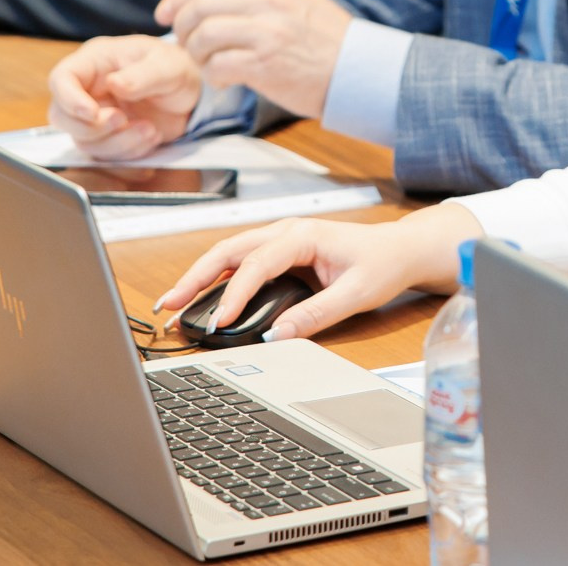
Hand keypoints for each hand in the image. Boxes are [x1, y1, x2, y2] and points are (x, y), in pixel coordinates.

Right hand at [47, 35, 202, 158]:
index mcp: (94, 62)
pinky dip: (129, 153)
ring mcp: (96, 116)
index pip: (62, 79)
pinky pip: (106, 156)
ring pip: (85, 141)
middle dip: (92, 127)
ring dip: (117, 142)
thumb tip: (114, 84)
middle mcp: (88, 90)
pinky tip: (152, 138)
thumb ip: (142, 75)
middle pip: (62, 117)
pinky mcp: (109, 138)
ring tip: (150, 130)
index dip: (69, 99)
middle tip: (123, 119)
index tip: (93, 113)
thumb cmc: (175, 68)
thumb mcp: (167, 65)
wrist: (192, 94)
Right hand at [154, 204, 485, 341]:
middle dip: (195, 278)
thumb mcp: (356, 294)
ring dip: (199, 278)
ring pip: (228, 255)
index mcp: (302, 236)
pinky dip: (216, 281)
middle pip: (228, 251)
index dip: (234, 293)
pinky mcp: (278, 254)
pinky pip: (240, 264)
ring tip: (172, 306)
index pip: (257, 264)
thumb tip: (278, 335)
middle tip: (168, 305)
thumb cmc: (382, 265)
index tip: (219, 320)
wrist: (399, 250)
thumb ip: (317, 314)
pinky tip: (199, 300)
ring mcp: (279, 241)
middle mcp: (285, 232)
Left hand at [156, 0, 349, 118]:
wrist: (360, 72)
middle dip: (182, 27)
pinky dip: (213, 75)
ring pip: (203, 36)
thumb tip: (210, 2)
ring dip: (196, 54)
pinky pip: (217, 66)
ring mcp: (266, 32)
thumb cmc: (328, 42)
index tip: (165, 12)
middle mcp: (269, 1)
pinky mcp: (264, 64)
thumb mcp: (298, 0)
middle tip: (184, 44)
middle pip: (200, 6)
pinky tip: (224, 80)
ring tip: (208, 65)